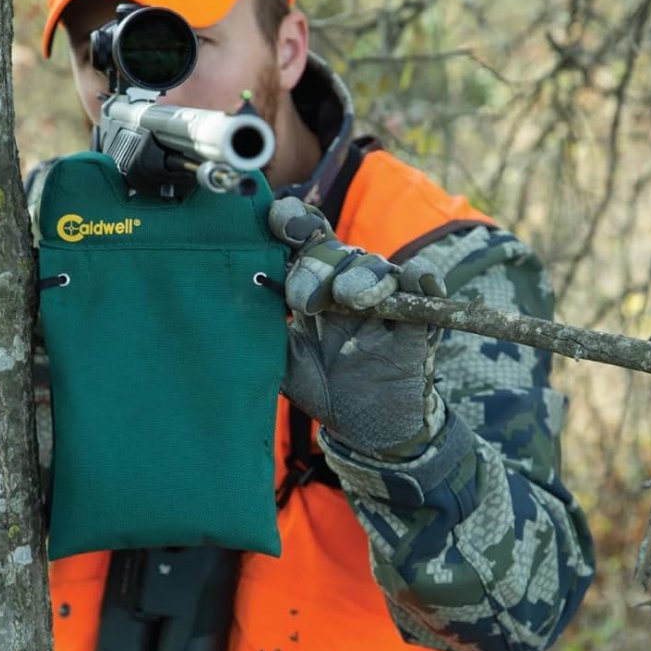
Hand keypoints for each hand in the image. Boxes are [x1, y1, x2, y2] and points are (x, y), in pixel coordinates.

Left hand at [268, 197, 447, 457]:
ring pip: (374, 263)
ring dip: (361, 275)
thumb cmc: (322, 390)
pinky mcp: (417, 316)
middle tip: (303, 300)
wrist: (365, 429)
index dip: (292, 221)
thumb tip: (227, 300)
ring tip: (349, 300)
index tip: (280, 226)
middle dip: (316, 266)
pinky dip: (421, 276)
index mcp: (312, 284)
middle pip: (333, 248)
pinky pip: (423, 283)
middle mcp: (345, 282)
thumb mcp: (283, 363)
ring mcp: (382, 297)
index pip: (302, 237)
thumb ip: (261, 331)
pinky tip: (413, 282)